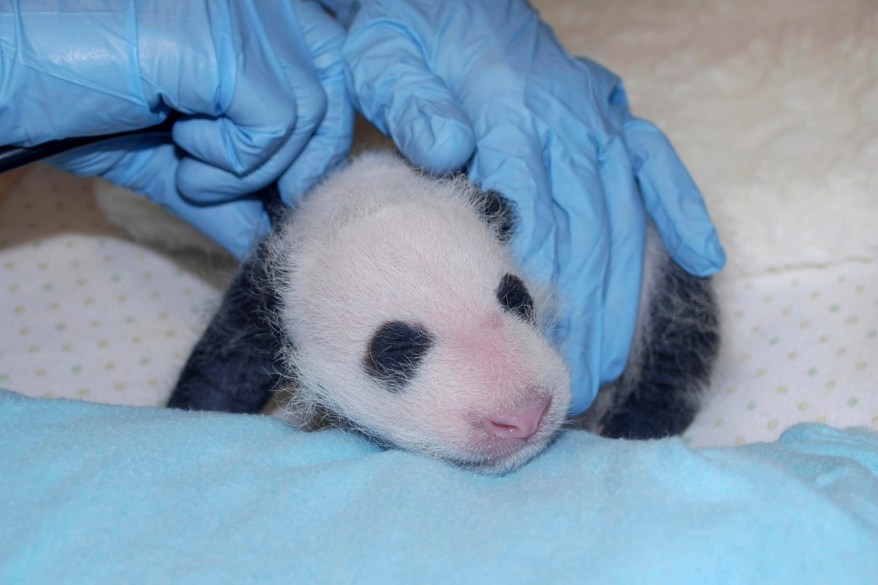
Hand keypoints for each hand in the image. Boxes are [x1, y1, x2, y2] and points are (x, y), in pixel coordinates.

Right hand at [0, 0, 352, 257]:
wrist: (16, 88)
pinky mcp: (216, 39)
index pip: (338, 75)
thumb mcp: (185, 162)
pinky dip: (229, 163)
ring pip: (305, 116)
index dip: (320, 139)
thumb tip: (288, 234)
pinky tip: (179, 145)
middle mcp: (260, 0)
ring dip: (246, 170)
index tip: (279, 181)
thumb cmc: (94, 112)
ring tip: (187, 160)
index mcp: (263, 13)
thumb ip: (243, 193)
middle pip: (333, 97)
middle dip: (293, 163)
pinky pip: (270, 124)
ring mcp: (240, 11)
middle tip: (228, 181)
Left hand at [324, 0, 724, 413]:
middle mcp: (565, 115)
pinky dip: (684, 210)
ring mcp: (597, 115)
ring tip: (612, 359)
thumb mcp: (389, 56)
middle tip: (574, 382)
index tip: (531, 344)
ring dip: (624, 292)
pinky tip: (706, 258)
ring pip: (622, 214)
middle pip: (583, 228)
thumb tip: (448, 149)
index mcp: (507, 104)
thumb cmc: (415, 31)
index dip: (536, 280)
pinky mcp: (613, 114)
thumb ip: (413, 102)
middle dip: (583, 312)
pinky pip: (659, 164)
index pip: (529, 206)